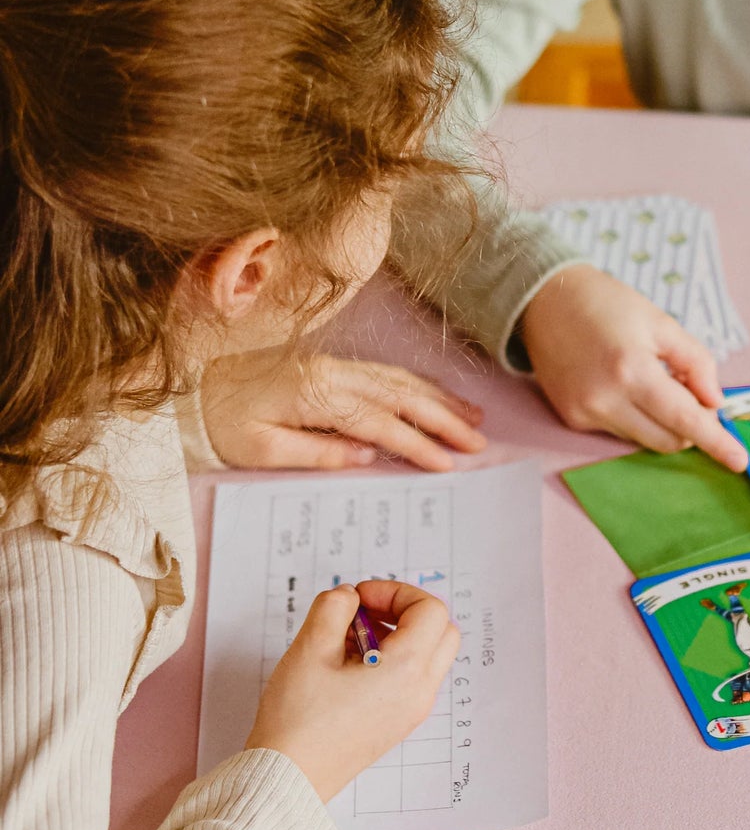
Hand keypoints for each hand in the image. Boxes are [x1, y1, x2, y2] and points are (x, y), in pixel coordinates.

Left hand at [201, 348, 486, 470]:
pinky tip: (439, 396)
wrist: (191, 383)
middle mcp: (333, 373)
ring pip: (401, 380)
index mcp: (316, 394)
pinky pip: (387, 372)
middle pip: (401, 396)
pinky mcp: (334, 364)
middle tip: (478, 443)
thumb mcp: (260, 449)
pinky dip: (419, 384)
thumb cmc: (221, 422)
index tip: (446, 464)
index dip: (416, 444)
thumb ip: (317, 452)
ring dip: (440, 399)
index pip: (379, 423)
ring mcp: (336, 364)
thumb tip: (367, 457)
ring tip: (473, 419)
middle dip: (444, 420)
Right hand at [245, 580, 459, 800]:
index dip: (396, 592)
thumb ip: (334, 608)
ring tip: (349, 641)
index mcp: (408, 670)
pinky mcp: (399, 723)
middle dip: (405, 611)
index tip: (359, 597)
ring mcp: (413, 710)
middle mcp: (421, 691)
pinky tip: (349, 666)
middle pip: (441, 631)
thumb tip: (349, 595)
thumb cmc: (298, 719)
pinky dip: (393, 660)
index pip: (430, 610)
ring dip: (398, 635)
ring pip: (429, 655)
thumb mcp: (310, 649)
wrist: (288, 778)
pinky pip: (413, 678)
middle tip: (363, 612)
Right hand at [521, 264, 747, 470]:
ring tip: (651, 380)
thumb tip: (715, 404)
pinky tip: (622, 384)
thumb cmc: (608, 305)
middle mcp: (606, 399)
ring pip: (644, 439)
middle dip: (690, 428)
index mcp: (633, 370)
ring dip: (661, 421)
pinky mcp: (572, 419)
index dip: (716, 442)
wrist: (545, 299)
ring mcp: (585, 413)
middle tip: (692, 395)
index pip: (684, 419)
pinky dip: (634, 416)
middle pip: (668, 440)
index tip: (739, 462)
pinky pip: (619, 431)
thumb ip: (696, 363)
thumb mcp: (662, 323)